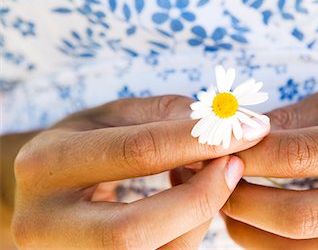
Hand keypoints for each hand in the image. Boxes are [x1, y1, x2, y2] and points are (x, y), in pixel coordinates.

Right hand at [11, 95, 269, 248]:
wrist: (42, 190)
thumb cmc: (82, 145)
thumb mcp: (110, 116)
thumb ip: (161, 114)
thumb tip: (217, 122)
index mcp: (47, 164)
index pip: (137, 152)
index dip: (201, 140)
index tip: (248, 128)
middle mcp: (43, 222)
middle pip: (134, 231)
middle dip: (200, 197)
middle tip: (235, 165)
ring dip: (197, 215)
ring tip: (208, 176)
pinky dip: (187, 229)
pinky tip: (188, 198)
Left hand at [221, 92, 317, 248]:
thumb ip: (286, 122)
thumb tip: (231, 139)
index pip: (302, 155)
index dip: (248, 155)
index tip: (214, 150)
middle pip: (300, 217)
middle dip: (241, 200)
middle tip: (210, 181)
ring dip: (247, 228)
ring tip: (225, 201)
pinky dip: (269, 244)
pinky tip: (253, 220)